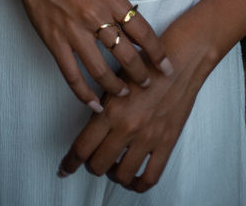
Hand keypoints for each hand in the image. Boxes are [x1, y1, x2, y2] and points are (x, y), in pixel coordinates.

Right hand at [0, 0, 171, 110]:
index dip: (157, 53)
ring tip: (124, 94)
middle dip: (140, 74)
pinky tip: (94, 103)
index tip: (166, 66)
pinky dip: (84, 93)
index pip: (142, 31)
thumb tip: (133, 28)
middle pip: (125, 53)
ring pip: (101, 70)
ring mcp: (73, 30)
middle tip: (148, 85)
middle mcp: (95, 15)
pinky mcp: (54, 41)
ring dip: (115, 87)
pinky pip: (72, 75)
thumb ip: (116, 4)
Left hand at [57, 55, 200, 192]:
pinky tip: (134, 179)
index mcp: (111, 110)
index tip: (64, 169)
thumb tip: (91, 128)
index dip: (69, 163)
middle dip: (91, 166)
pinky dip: (138, 185)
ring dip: (114, 174)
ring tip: (114, 166)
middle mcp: (127, 128)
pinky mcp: (166, 143)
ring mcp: (148, 138)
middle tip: (93, 161)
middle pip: (98, 165)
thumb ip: (102, 106)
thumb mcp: (115, 80)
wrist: (180, 60)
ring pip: (121, 175)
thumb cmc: (147, 64)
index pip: (82, 148)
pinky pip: (150, 177)